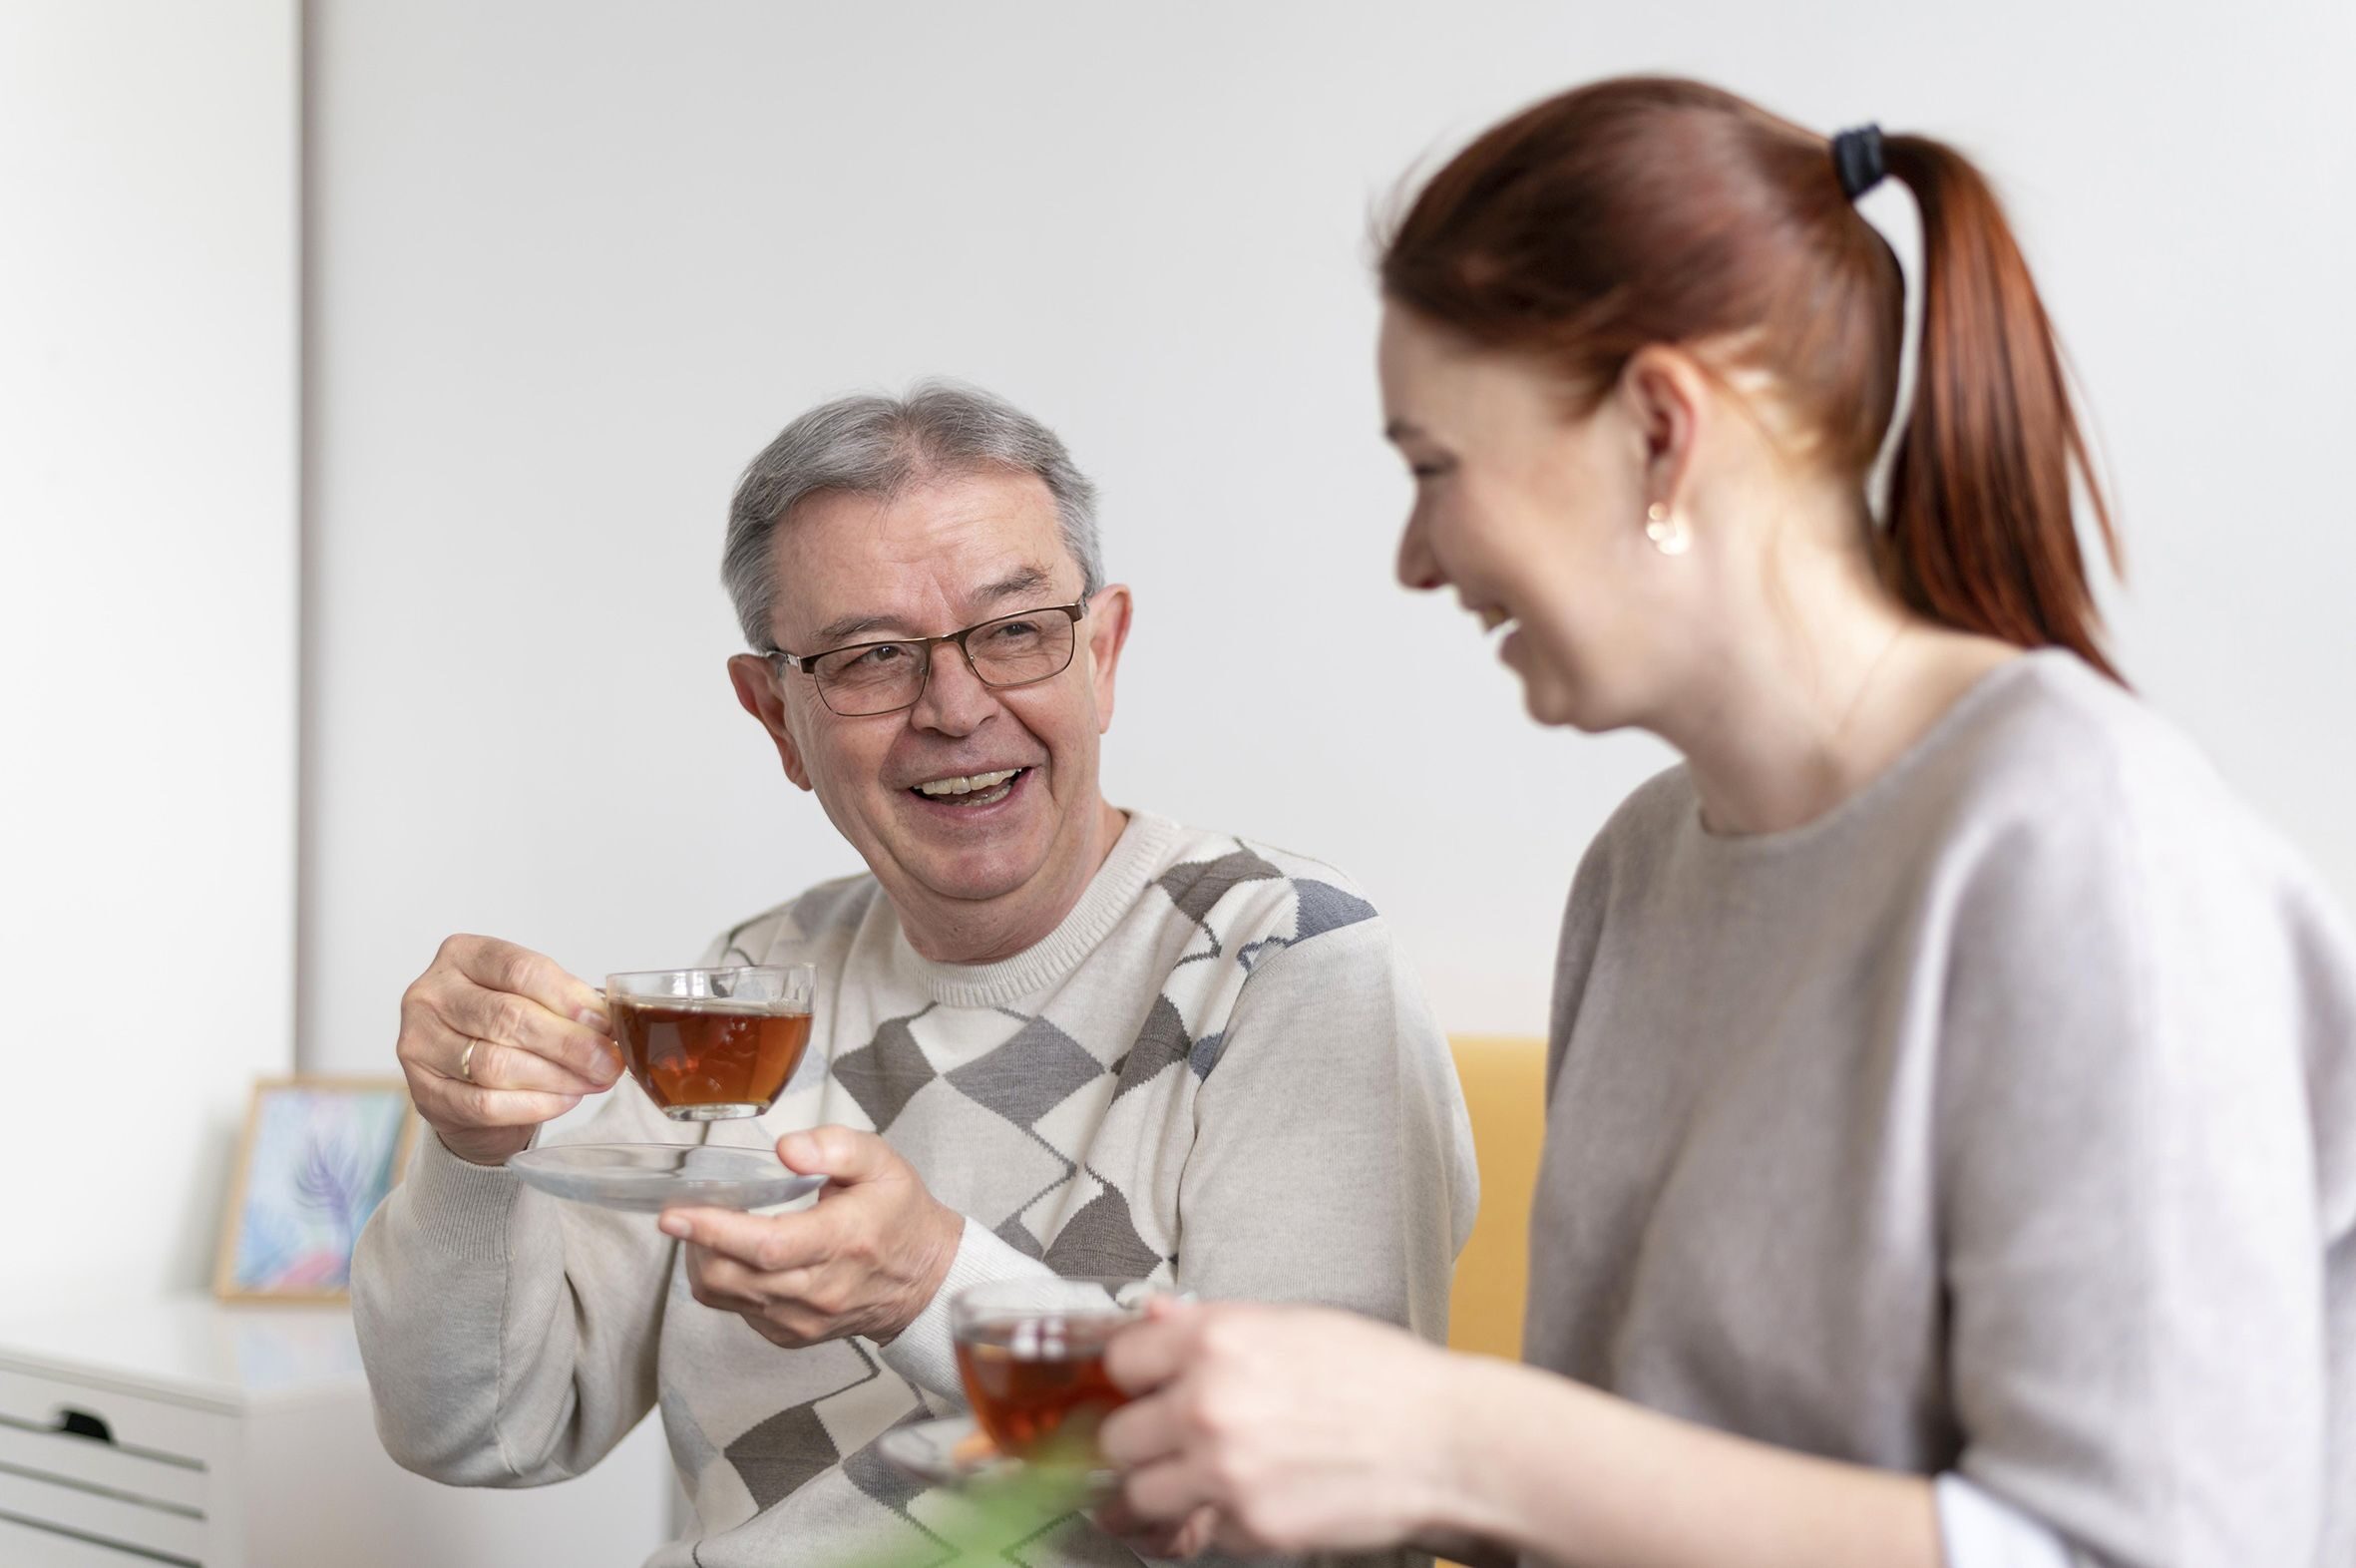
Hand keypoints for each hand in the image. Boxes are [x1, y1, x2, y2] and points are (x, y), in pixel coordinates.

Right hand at [396, 934, 620, 1165]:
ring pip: (496, 1064)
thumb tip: (608, 1024)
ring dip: (556, 1076)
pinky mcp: (423, 1092)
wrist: (463, 1084)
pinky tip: (564, 1099)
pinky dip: (534, 1104)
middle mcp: (430, 995)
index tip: (604, 1022)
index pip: (520, 969)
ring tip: (593, 1081)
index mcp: (461, 955)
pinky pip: (486, 1103)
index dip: (568, 997)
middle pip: (508, 1017)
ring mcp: (418, 1044)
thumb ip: (564, 1003)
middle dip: (569, 1043)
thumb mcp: (530, 999)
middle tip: (608, 1061)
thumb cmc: (502, 1031)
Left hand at [659, 1127, 963, 1347]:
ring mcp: (804, 1319)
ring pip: (726, 1296)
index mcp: (843, 1241)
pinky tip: (737, 1255)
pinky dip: (724, 1281)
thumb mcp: (882, 1162)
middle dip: (695, 1243)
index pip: (767, 1246)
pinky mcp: (792, 1335)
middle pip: (733, 1276)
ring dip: (703, 1260)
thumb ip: (836, 1147)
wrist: (924, 1278)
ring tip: (709, 1229)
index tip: (675, 1213)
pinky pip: (737, 1311)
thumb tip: (787, 1149)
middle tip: (685, 1212)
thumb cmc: (898, 1215)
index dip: (715, 1230)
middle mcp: (820, 1290)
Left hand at [1099, 1301, 1463, 1557]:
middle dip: (1139, 1441)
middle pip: (1117, 1435)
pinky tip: (1236, 1504)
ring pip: (1136, 1495)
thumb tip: (1152, 1317)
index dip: (1132, 1377)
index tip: (1140, 1389)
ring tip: (1180, 1486)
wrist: (1445, 1443)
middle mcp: (1208, 1401)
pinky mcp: (1248, 1526)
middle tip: (1164, 1443)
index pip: (1120, 1360)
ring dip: (1154, 1494)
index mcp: (1217, 1338)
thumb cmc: (1381, 1379)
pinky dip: (1207, 1526)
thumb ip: (1211, 1324)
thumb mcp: (1293, 1325)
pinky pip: (1193, 1532)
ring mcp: (1224, 1469)